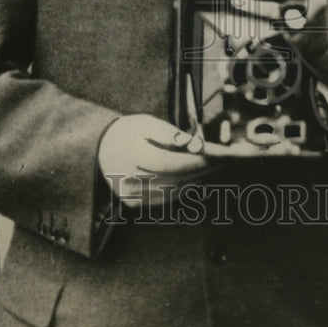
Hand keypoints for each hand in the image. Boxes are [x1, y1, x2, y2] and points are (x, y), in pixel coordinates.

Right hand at [98, 113, 212, 208]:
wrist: (102, 148)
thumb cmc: (129, 131)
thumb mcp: (147, 123)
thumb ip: (171, 134)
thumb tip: (195, 145)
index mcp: (132, 155)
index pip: (171, 163)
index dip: (196, 161)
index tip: (218, 156)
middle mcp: (130, 179)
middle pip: (175, 178)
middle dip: (202, 170)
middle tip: (225, 162)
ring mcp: (131, 195)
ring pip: (173, 191)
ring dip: (196, 181)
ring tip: (216, 169)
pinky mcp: (134, 204)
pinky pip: (165, 199)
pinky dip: (183, 190)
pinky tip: (197, 180)